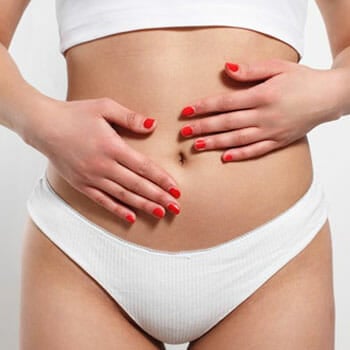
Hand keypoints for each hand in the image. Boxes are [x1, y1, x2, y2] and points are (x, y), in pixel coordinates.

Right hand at [26, 97, 181, 222]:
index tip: (176, 189)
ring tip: (160, 213)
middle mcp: (103, 166)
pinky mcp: (81, 185)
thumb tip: (153, 125)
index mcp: (112, 147)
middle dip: (159, 197)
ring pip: (123, 196)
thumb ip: (130, 117)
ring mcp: (91, 177)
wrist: (43, 126)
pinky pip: (102, 201)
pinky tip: (131, 217)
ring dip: (143, 205)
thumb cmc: (75, 114)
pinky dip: (118, 210)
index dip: (162, 179)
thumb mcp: (104, 107)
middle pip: (137, 185)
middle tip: (176, 207)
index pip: (144, 167)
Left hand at [179, 58, 342, 161]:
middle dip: (203, 127)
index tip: (187, 111)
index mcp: (262, 96)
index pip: (226, 102)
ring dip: (216, 143)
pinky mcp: (279, 141)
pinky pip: (257, 151)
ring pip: (238, 139)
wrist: (330, 96)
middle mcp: (264, 116)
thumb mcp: (278, 67)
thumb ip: (251, 70)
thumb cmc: (302, 79)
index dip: (204, 107)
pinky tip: (226, 158)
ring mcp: (271, 131)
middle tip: (183, 133)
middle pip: (227, 123)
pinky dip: (241, 155)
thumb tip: (226, 69)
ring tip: (197, 147)